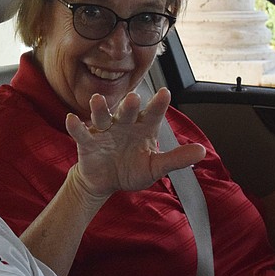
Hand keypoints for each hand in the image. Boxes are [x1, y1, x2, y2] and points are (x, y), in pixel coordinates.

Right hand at [64, 87, 205, 199]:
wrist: (106, 182)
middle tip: (133, 98)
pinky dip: (76, 126)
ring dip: (100, 108)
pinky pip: (80, 132)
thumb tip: (202, 152)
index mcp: (143, 127)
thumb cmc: (131, 169)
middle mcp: (123, 124)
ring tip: (97, 101)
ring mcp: (104, 131)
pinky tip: (72, 120)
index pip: (152, 113)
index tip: (165, 93)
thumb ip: (176, 159)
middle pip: (126, 111)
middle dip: (129, 105)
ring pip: (102, 116)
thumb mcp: (155, 167)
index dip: (158, 104)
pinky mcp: (87, 142)